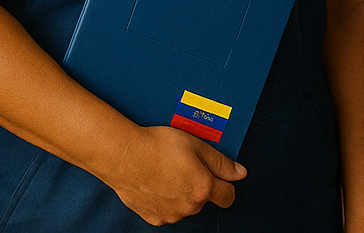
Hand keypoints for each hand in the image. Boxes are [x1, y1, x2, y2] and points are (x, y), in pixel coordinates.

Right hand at [107, 125, 246, 225]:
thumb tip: (240, 173)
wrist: (123, 156)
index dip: (225, 184)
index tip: (218, 175)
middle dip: (199, 184)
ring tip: (166, 171)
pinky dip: (164, 200)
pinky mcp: (153, 217)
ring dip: (181, 193)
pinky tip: (156, 182)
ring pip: (184, 205)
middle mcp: (189, 206)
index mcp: (203, 188)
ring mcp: (170, 214)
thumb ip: (221, 162)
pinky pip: (166, 210)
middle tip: (183, 164)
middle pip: (204, 199)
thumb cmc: (157, 146)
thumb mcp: (196, 145)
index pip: (228, 196)